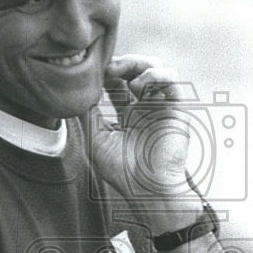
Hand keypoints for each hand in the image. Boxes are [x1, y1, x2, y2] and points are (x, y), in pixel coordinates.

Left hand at [90, 54, 203, 225]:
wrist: (148, 189)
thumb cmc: (123, 172)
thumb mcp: (97, 140)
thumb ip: (89, 115)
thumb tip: (77, 94)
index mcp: (128, 115)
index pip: (118, 83)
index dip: (107, 72)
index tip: (94, 71)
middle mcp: (146, 108)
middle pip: (136, 71)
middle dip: (122, 63)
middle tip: (107, 67)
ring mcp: (162, 107)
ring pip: (156, 70)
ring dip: (138, 64)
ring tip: (122, 73)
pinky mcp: (176, 109)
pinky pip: (172, 81)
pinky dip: (155, 75)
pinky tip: (138, 85)